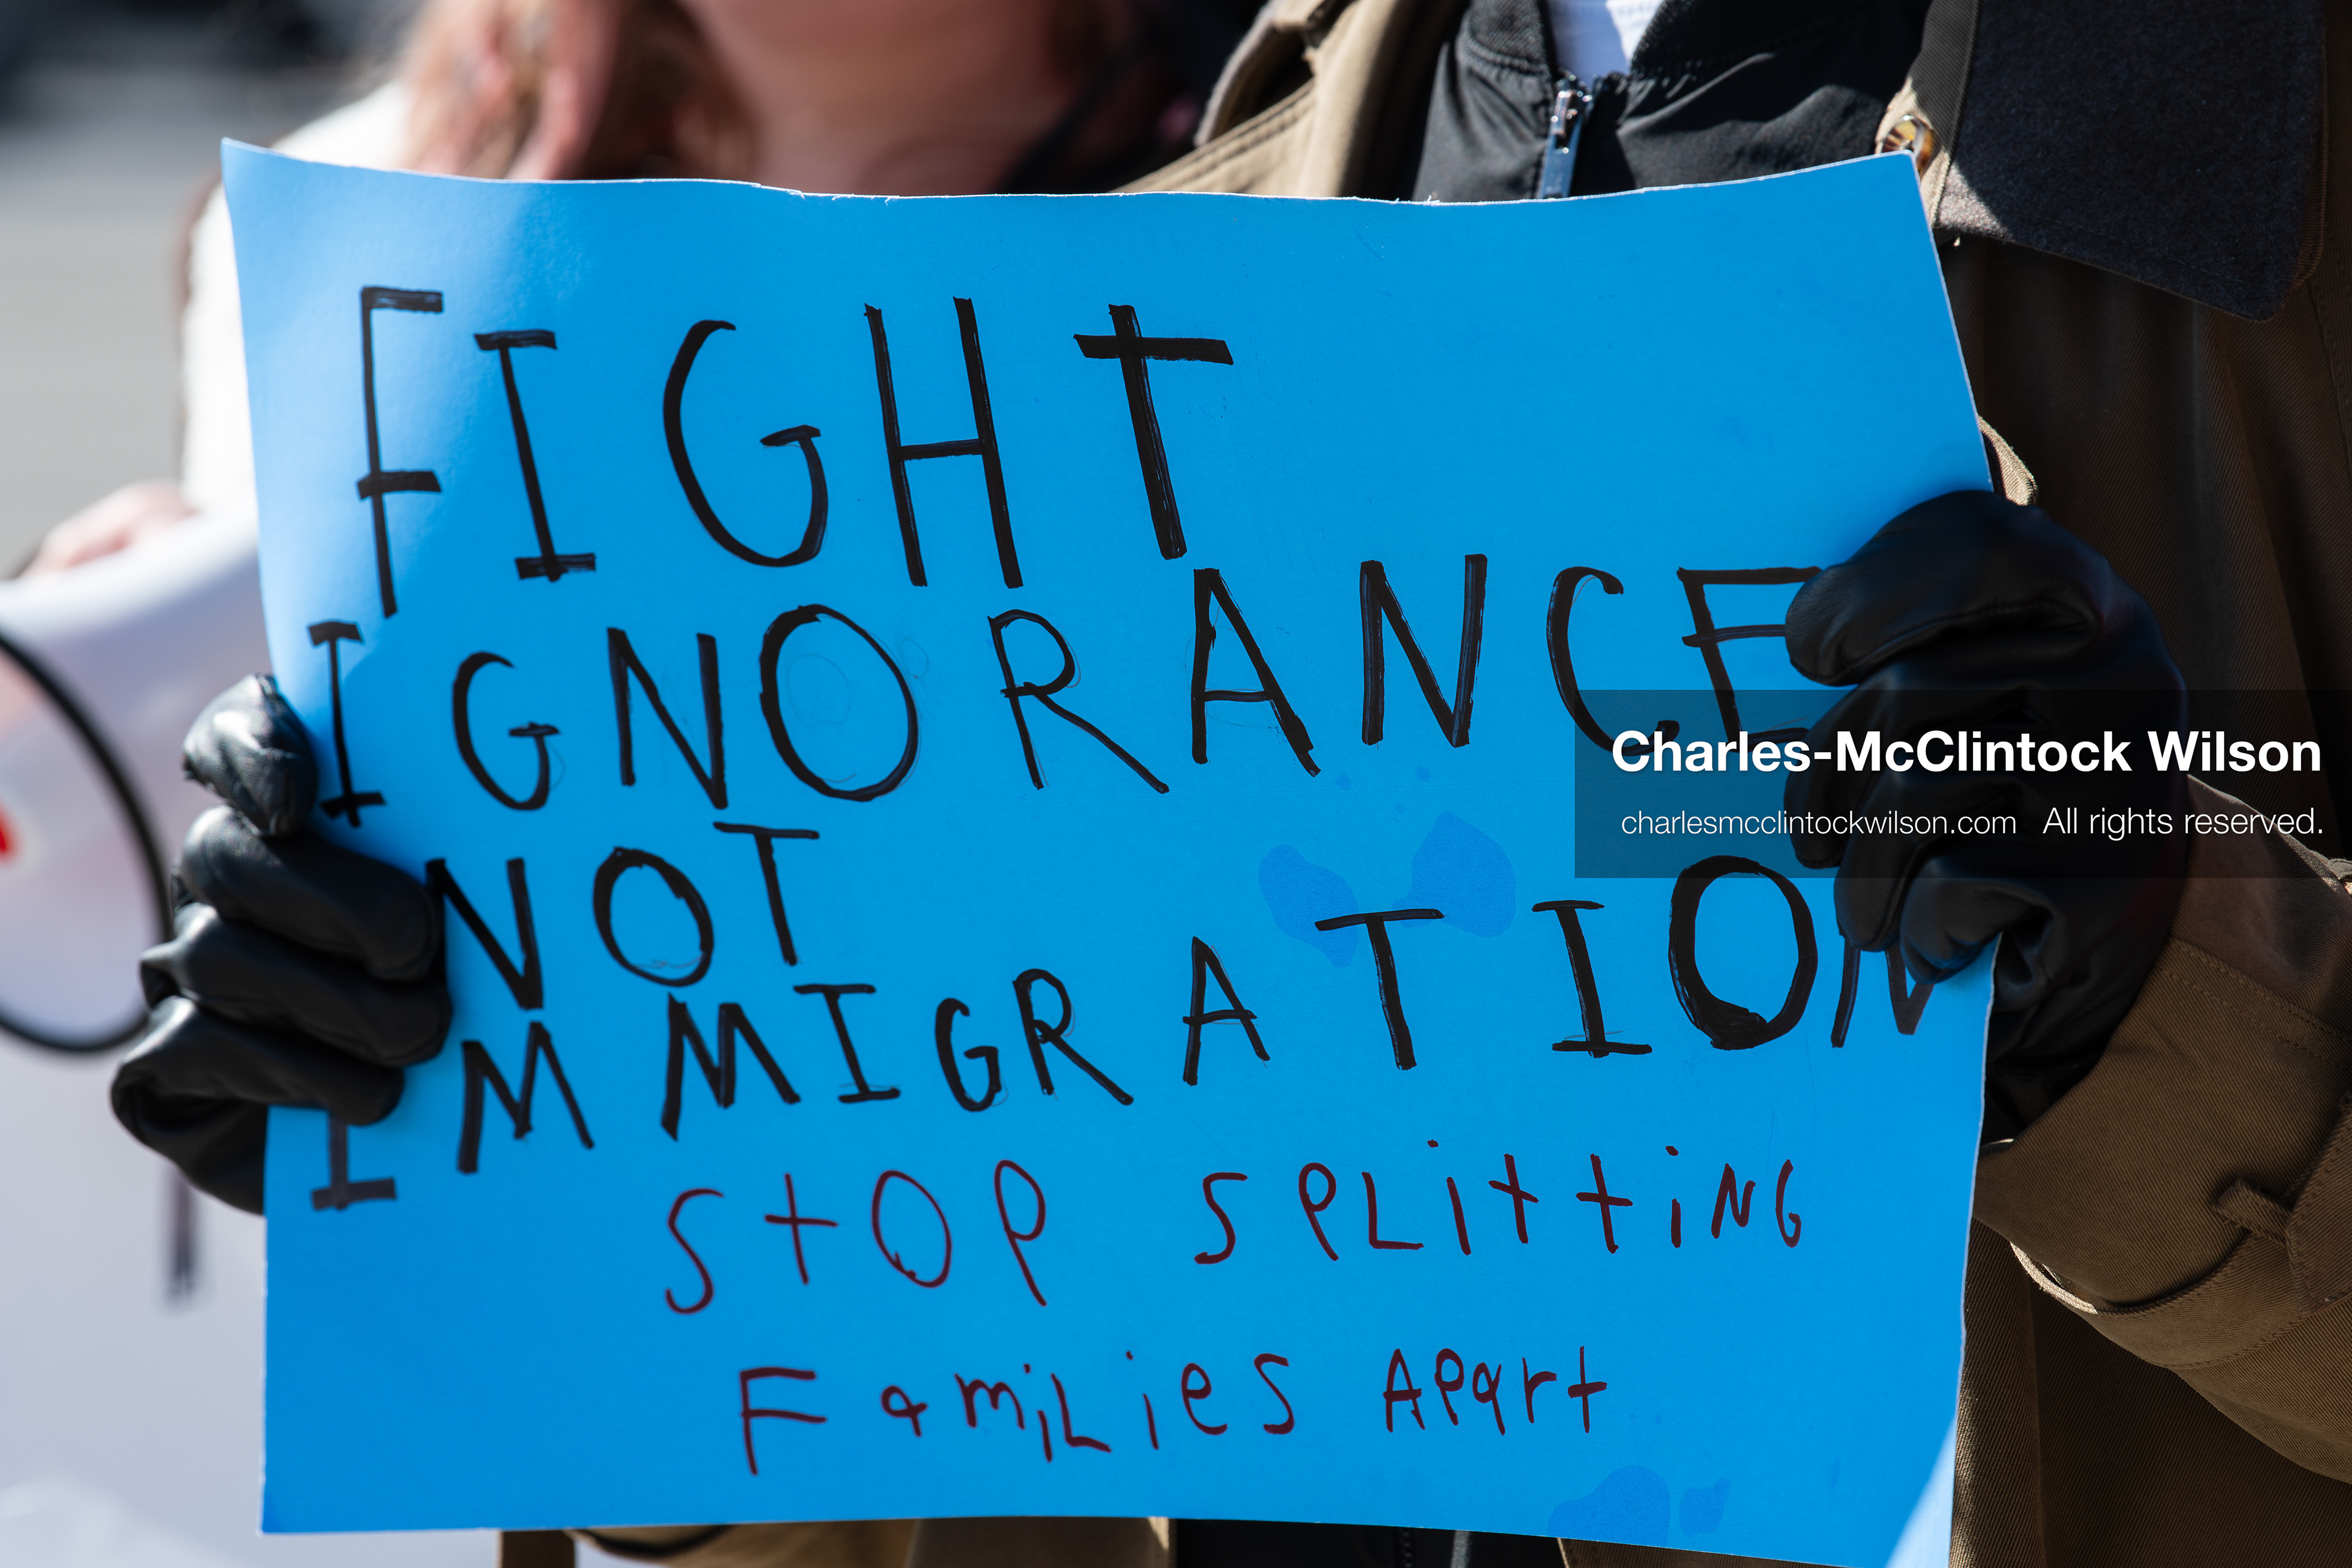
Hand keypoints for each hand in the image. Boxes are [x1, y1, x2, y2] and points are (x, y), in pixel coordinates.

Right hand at [111, 676, 448, 1211]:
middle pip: (223, 854)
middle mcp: (221, 887)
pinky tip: (372, 1094)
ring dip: (339, 1007)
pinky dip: (298, 1073)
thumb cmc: (481, 1002)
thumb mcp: (496, 915)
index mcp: (291, 823)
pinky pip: (198, 1047)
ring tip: (423, 1039)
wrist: (440, 1142)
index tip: (299, 799)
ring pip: (219, 959)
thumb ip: (491, 852)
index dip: (252, 750)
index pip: (238, 734)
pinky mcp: (166, 1071)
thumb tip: (573, 807)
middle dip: (334, 906)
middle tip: (422, 954)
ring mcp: (182, 976)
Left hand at [1783, 490, 2187, 1138]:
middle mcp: (2120, 670)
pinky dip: (1915, 920)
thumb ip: (1912, 645)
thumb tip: (1779, 640)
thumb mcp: (1980, 696)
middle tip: (1804, 828)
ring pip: (1916, 794)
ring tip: (1854, 903)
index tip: (1811, 654)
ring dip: (1861, 867)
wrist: (2136, 932)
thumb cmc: (2010, 799)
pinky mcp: (2102, 873)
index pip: (1976, 539)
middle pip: (1908, 691)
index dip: (1867, 594)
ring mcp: (2120, 770)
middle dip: (1832, 766)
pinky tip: (1924, 937)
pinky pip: (1950, 878)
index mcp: (2084, 604)